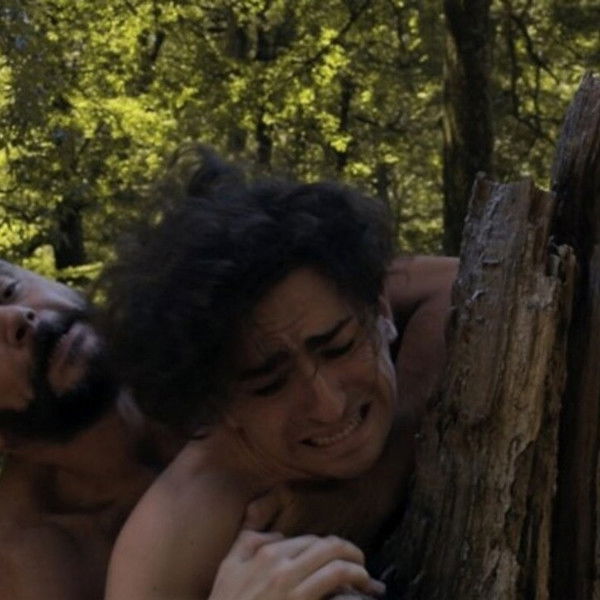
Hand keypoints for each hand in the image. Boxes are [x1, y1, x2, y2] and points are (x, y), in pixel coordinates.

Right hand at [208, 530, 384, 599]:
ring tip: (366, 577)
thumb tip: (276, 533)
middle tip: (359, 562)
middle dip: (349, 552)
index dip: (327, 548)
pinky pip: (335, 583)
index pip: (309, 540)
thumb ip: (246, 541)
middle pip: (327, 547)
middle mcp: (281, 565)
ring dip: (358, 567)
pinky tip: (361, 588)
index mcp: (265, 553)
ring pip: (336, 563)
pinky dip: (354, 581)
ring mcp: (292, 588)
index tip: (337, 557)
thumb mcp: (227, 569)